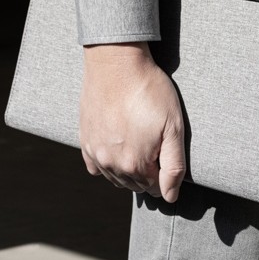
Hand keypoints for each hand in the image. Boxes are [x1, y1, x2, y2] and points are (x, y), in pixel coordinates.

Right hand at [79, 41, 186, 201]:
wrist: (116, 63)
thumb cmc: (149, 91)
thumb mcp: (173, 127)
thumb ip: (174, 166)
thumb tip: (170, 196)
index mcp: (134, 165)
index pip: (154, 187)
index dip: (164, 172)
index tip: (165, 150)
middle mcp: (111, 164)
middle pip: (134, 184)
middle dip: (147, 172)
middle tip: (154, 144)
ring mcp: (94, 153)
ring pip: (115, 177)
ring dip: (127, 168)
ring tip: (137, 143)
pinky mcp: (84, 140)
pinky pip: (95, 166)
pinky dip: (106, 163)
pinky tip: (116, 146)